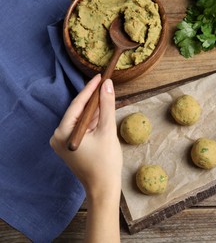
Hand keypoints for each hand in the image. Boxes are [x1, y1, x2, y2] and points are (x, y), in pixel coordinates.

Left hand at [50, 74, 121, 197]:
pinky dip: (91, 122)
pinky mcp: (70, 147)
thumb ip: (107, 106)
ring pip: (80, 120)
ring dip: (93, 111)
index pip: (77, 104)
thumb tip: (108, 85)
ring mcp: (63, 142)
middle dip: (93, 99)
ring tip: (106, 97)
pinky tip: (102, 114)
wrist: (103, 187)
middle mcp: (58, 136)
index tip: (100, 76)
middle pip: (78, 112)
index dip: (90, 89)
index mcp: (63, 132)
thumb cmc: (105, 162)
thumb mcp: (107, 130)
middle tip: (105, 85)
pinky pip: (81, 129)